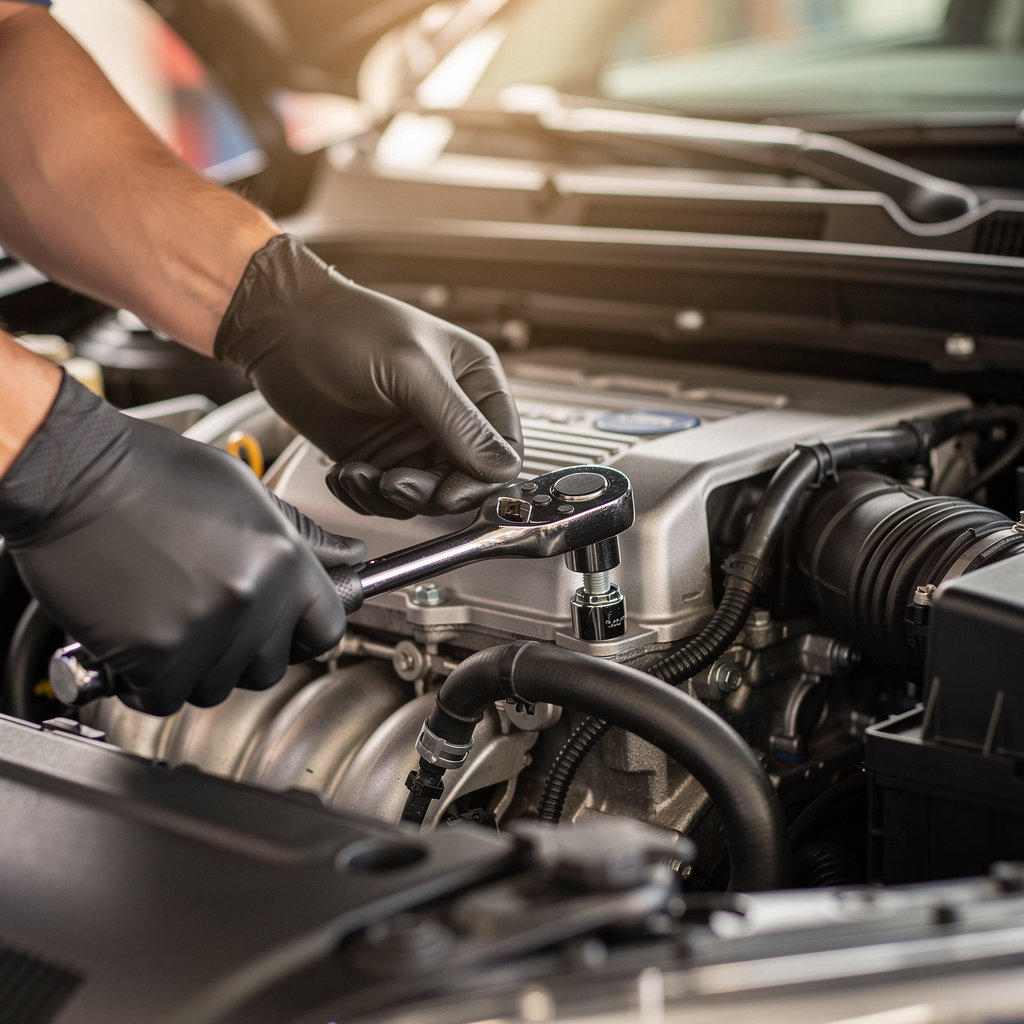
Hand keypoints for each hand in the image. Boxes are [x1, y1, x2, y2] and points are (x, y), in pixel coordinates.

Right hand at [0, 374, 362, 715]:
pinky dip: (147, 681)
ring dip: (191, 667)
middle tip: (206, 618)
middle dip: (240, 654)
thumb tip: (347, 558)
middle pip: (268, 668)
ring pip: (216, 688)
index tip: (288, 635)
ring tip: (166, 617)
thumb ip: (299, 536)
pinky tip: (137, 639)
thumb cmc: (151, 475)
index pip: (326, 629)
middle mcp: (254, 597)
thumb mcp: (245, 491)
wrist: (74, 474)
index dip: (304, 636)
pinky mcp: (154, 654)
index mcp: (283, 557)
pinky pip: (164, 698)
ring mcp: (206, 629)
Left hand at [214, 234, 522, 517]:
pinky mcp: (379, 457)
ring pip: (426, 496)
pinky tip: (346, 473)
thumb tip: (499, 467)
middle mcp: (450, 415)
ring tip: (362, 475)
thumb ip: (459, 421)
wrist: (281, 329)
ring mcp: (413, 439)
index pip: (503, 447)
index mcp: (474, 383)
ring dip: (393, 496)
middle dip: (431, 491)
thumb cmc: (348, 326)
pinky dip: (366, 496)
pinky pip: (387, 498)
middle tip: (398, 484)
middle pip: (465, 480)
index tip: (451, 489)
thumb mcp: (412, 370)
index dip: (483, 477)